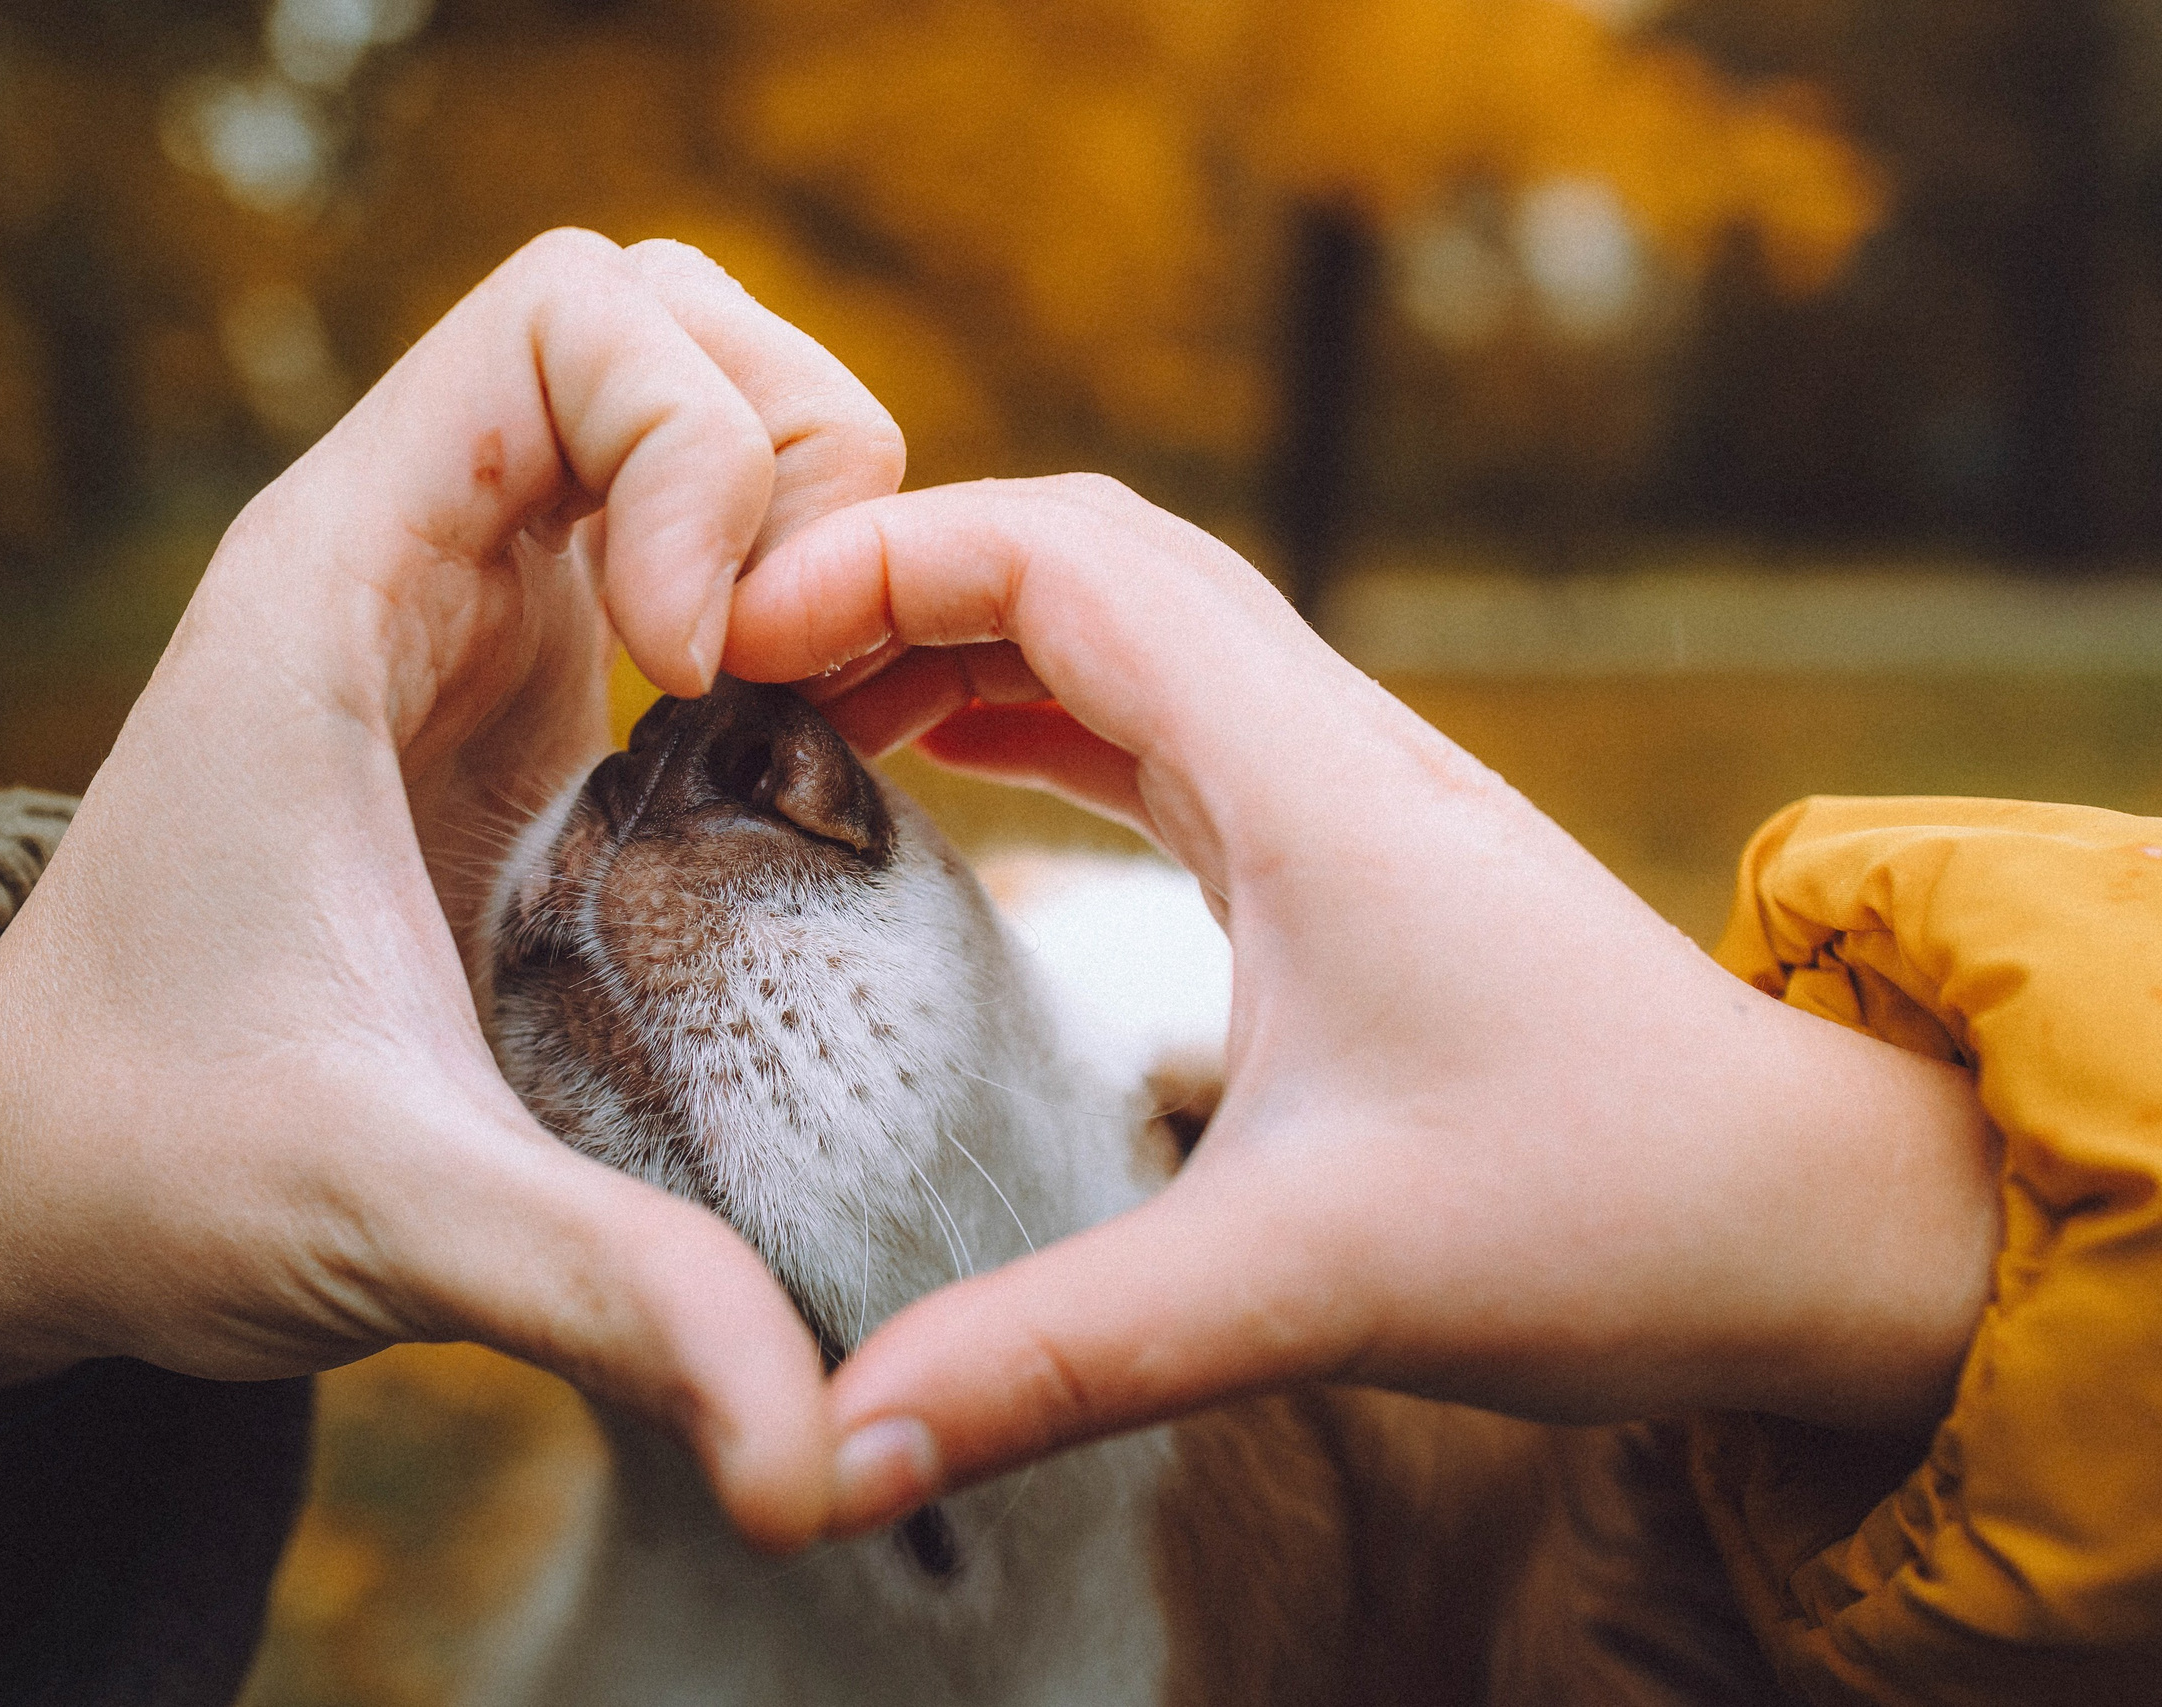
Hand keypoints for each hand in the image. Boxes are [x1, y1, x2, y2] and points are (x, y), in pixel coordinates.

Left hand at [0, 231, 901, 1549]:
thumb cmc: (159, 1158)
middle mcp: (405, 555)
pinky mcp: (515, 686)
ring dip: (798, 509)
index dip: (697, 441)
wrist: (40, 1176)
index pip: (570, 313)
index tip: (699, 664)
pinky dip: (781, 584)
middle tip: (792, 667)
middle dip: (789, 446)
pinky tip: (800, 744)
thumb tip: (823, 1446)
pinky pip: (684, 526)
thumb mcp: (384, 1209)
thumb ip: (604, 1289)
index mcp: (340, 585)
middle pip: (661, 319)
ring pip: (684, 399)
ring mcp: (465, 608)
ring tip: (814, 708)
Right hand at [722, 474, 2000, 1535]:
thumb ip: (1056, 1355)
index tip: (730, 636)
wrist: (1810, 1220)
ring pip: (1127, 620)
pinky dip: (1033, 701)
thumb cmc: (1606, 1216)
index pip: (1069, 559)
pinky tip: (950, 757)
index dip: (880, 558)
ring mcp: (1343, 786)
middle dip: (896, 572)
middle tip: (733, 663)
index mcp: (1311, 782)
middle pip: (1087, 551)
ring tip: (805, 701)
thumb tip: (829, 1446)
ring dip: (961, 628)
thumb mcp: (1304, 1287)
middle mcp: (1329, 742)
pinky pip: (1162, 712)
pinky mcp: (1344, 850)